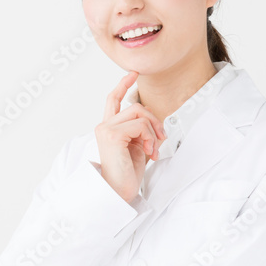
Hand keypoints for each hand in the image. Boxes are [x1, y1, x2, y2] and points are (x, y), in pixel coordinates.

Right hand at [93, 71, 165, 202]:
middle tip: (161, 139)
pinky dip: (150, 137)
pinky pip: (140, 125)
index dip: (123, 85)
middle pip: (135, 106)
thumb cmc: (127, 174)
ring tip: (153, 149)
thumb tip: (154, 118)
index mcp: (108, 128)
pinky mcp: (112, 135)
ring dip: (153, 130)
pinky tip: (149, 151)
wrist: (118, 192)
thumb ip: (142, 130)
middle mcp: (103, 126)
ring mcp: (105, 129)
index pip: (113, 100)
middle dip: (154, 120)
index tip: (133, 73)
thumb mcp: (138, 147)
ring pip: (139, 113)